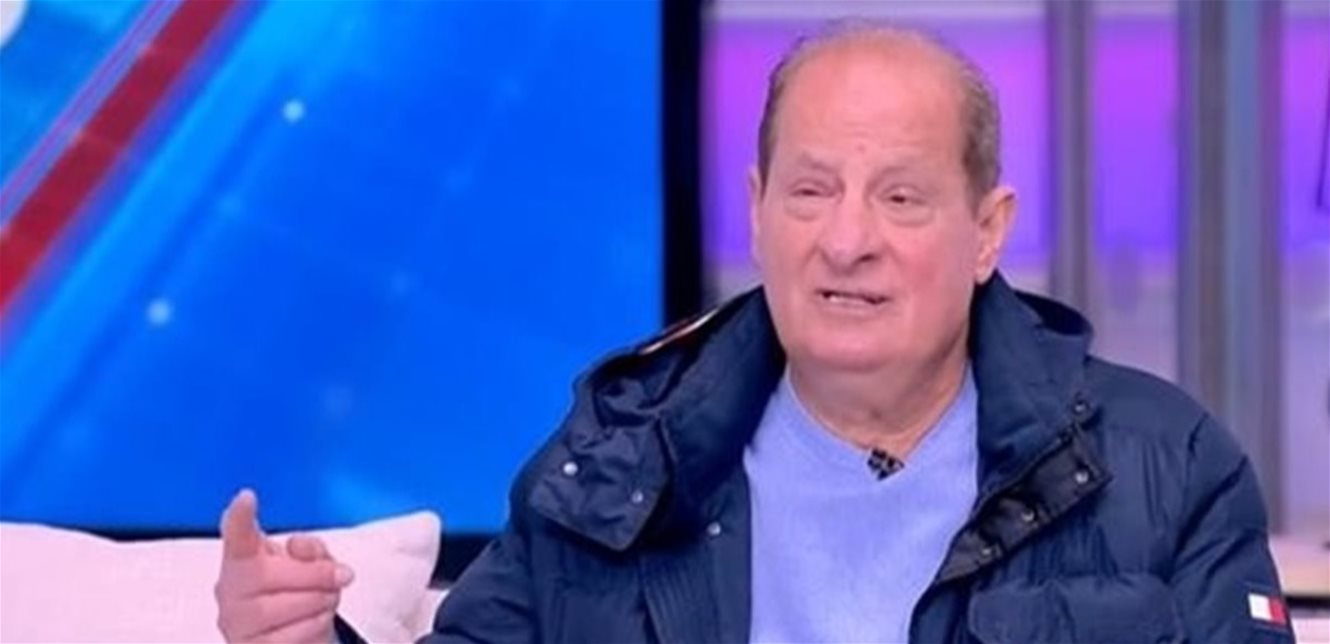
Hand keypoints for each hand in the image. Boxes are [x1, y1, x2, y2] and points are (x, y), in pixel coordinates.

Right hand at [214, 489, 353, 642]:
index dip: (239, 518)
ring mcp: (234, 624)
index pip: (237, 536)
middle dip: (314, 576)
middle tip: (339, 578)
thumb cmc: (301, 592)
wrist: (299, 638)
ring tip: (327, 599)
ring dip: (318, 602)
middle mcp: (229, 590)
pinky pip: (287, 638)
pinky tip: (315, 622)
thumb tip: (301, 549)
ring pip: (277, 610)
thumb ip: (310, 548)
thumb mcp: (313, 563)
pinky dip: (313, 627)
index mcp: (243, 559)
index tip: (246, 497)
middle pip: (266, 576)